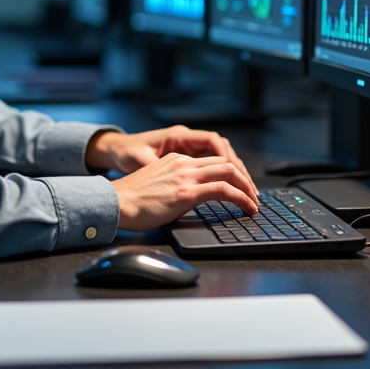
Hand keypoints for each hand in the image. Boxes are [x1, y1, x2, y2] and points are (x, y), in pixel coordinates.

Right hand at [86, 126, 256, 199]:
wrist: (115, 203)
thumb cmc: (129, 200)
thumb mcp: (154, 183)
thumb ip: (172, 184)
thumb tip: (183, 198)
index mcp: (175, 160)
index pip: (211, 161)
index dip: (230, 172)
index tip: (238, 186)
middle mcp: (183, 163)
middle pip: (225, 163)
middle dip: (244, 178)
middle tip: (253, 194)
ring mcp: (186, 176)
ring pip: (230, 173)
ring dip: (247, 187)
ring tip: (254, 202)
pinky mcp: (187, 192)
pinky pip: (224, 190)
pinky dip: (241, 198)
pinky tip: (248, 207)